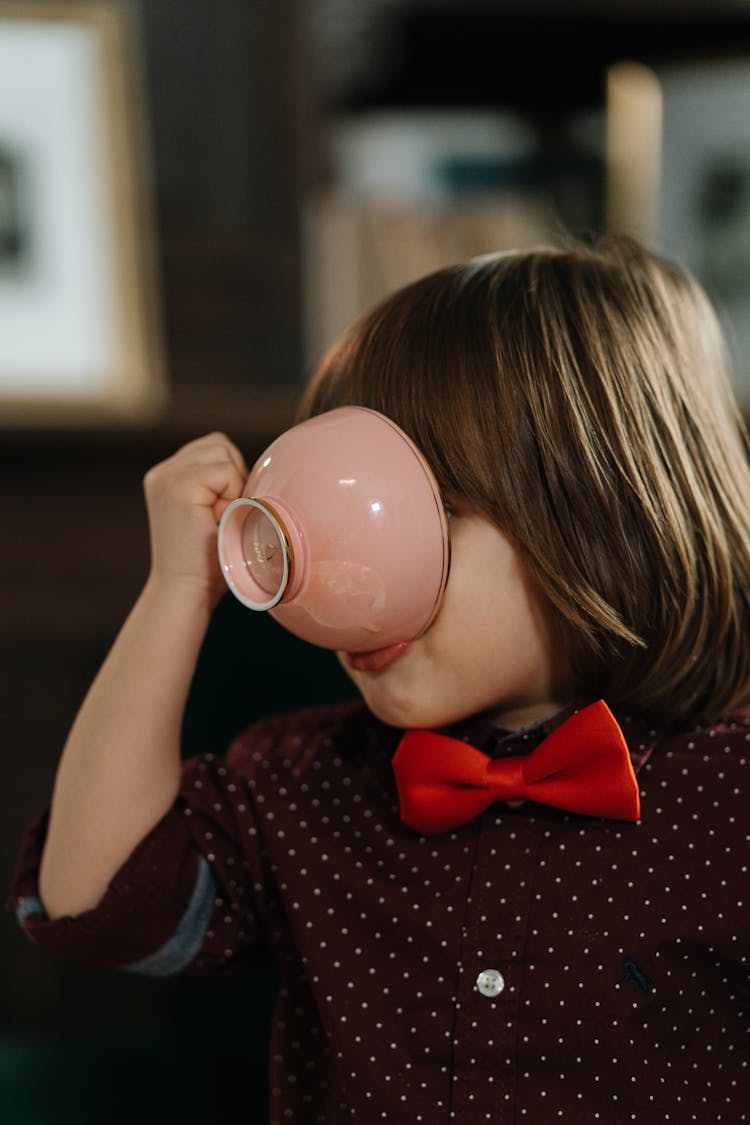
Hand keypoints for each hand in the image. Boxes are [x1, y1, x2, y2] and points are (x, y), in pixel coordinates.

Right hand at [143, 432, 248, 606]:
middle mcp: (162, 472)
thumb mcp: (214, 512)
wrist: (187, 591)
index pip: (214, 448)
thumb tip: (261, 468)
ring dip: (232, 486)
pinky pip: (225, 472)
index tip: (221, 512)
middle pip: (220, 444)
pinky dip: (231, 495)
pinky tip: (216, 520)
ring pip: (223, 453)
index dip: (230, 476)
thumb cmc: (211, 561)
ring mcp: (166, 476)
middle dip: (233, 477)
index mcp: (167, 476)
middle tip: (222, 516)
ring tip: (218, 518)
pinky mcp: (177, 486)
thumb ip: (221, 485)